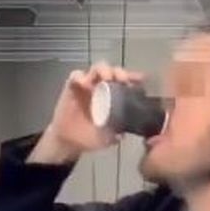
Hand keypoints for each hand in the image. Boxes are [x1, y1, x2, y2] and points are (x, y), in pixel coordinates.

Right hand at [27, 63, 143, 163]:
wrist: (69, 142)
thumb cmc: (91, 137)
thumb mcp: (107, 138)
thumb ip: (116, 134)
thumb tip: (123, 134)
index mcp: (115, 97)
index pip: (126, 81)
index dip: (133, 77)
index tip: (140, 80)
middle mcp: (102, 88)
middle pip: (113, 71)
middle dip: (119, 72)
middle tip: (123, 80)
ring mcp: (87, 86)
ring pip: (97, 68)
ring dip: (103, 70)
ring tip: (106, 79)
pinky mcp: (72, 87)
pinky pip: (76, 75)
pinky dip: (81, 77)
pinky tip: (85, 84)